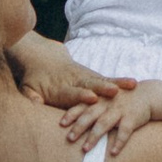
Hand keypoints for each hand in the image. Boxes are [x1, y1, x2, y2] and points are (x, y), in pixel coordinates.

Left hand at [15, 38, 129, 113]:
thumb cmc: (34, 78)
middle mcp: (75, 80)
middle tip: (114, 91)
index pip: (71, 92)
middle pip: (90, 84)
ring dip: (115, 83)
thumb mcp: (27, 88)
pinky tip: (133, 84)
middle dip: (102, 87)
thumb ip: (31, 98)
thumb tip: (33, 105)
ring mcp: (85, 77)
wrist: (41, 56)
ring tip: (131, 86)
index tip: (91, 97)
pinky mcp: (92, 76)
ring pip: (101, 80)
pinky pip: (107, 78)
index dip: (80, 95)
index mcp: (59, 87)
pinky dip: (120, 81)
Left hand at [57, 78, 141, 146]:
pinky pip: (125, 131)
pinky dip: (119, 142)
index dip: (71, 114)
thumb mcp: (105, 99)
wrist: (147, 94)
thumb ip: (91, 108)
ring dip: (94, 137)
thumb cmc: (121, 100)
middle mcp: (107, 103)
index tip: (61, 124)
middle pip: (90, 115)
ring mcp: (120, 110)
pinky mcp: (132, 117)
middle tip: (69, 139)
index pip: (82, 106)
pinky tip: (113, 153)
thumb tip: (71, 123)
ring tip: (85, 149)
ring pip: (104, 124)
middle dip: (79, 127)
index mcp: (99, 99)